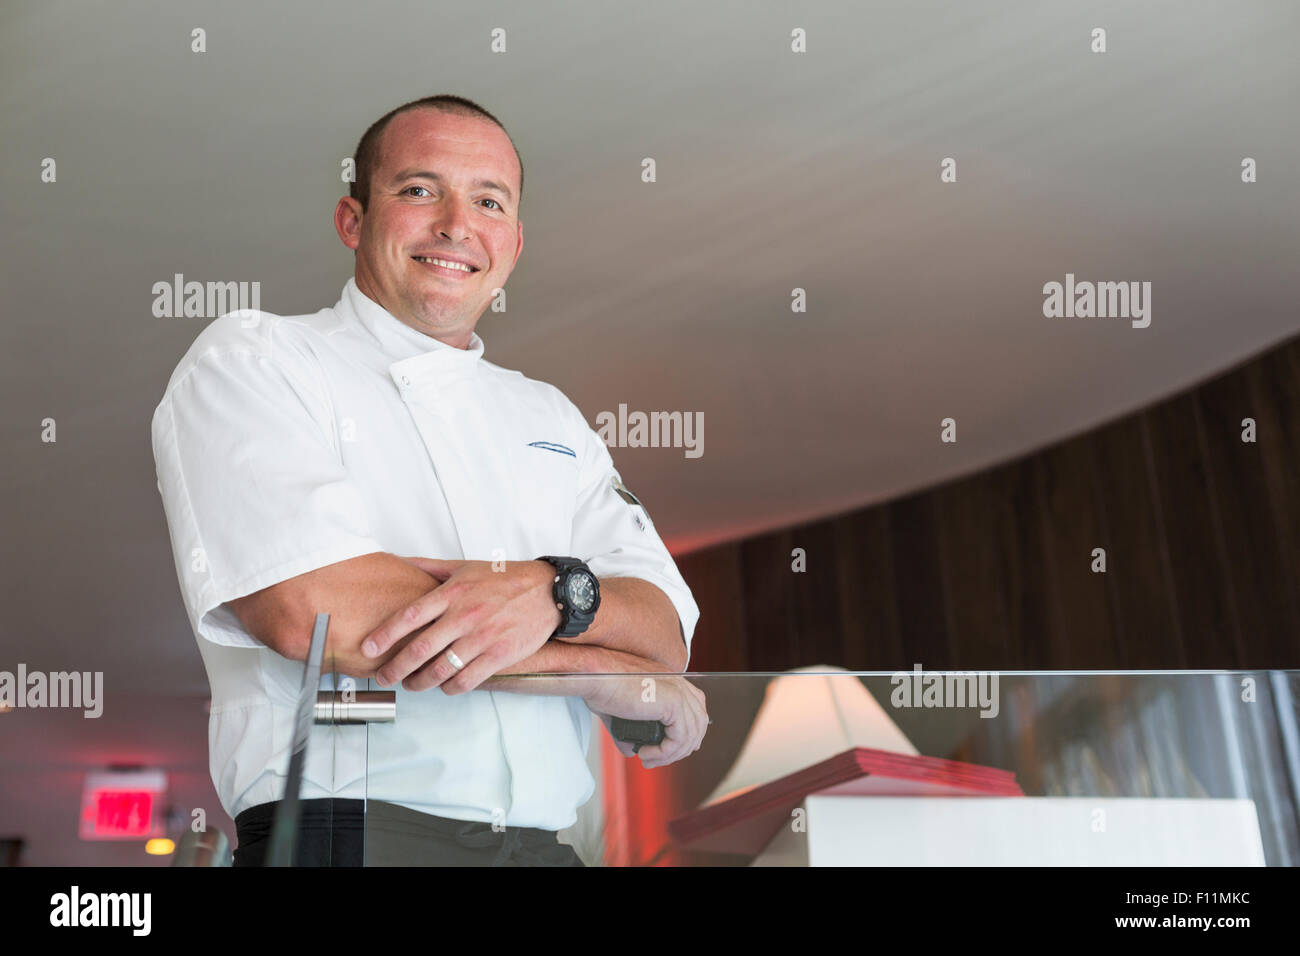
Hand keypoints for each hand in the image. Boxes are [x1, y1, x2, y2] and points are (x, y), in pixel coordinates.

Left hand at [360, 557, 561, 693]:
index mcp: (452, 593)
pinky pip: (467, 680)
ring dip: (420, 683)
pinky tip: (444, 686)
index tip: (368, 649)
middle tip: (384, 677)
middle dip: (395, 669)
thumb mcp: (465, 566)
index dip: (384, 636)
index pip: (409, 616)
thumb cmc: (506, 578)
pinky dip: (450, 688)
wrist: (548, 591)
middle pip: (419, 650)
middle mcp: (464, 615)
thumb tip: (400, 561)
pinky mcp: (499, 654)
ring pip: (440, 670)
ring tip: (412, 685)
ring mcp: (482, 637)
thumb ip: (430, 567)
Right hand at [586, 674, 708, 768]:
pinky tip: (646, 754)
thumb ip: (630, 730)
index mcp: (671, 681)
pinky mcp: (674, 703)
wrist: (595, 678)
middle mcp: (679, 684)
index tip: (669, 750)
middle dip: (682, 747)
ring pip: (690, 735)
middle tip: (657, 759)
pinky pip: (679, 739)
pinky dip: (664, 753)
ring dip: (670, 755)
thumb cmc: (602, 685)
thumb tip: (630, 750)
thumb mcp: (621, 710)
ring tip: (648, 759)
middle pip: (698, 724)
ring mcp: (679, 692)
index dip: (687, 733)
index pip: (695, 709)